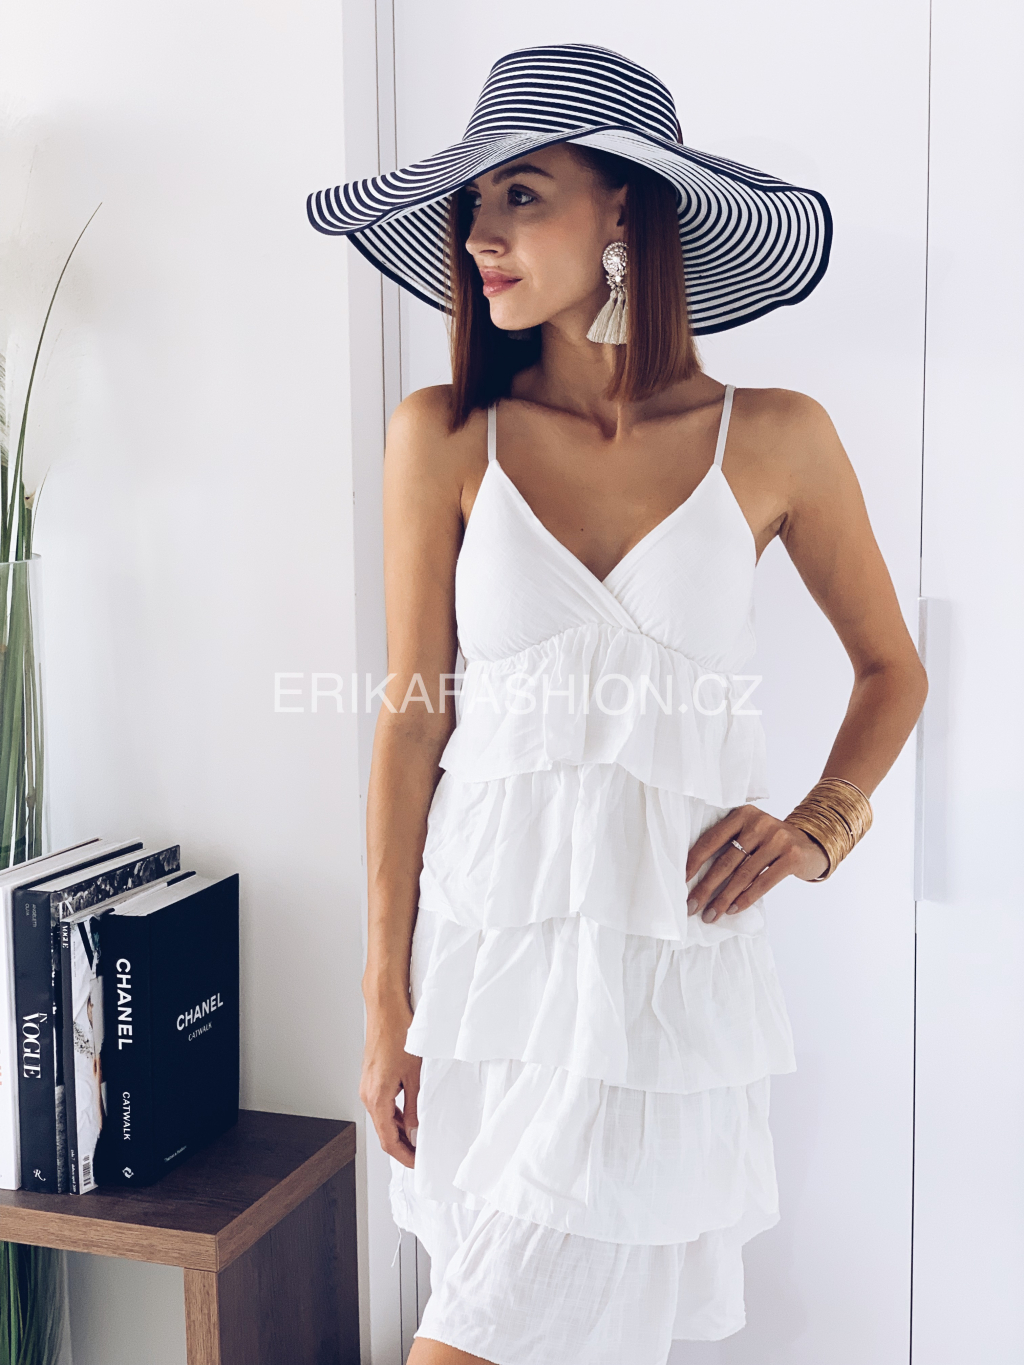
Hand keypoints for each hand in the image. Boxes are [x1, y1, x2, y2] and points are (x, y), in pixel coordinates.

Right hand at [360, 1002, 420, 1168]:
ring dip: (399, 1130)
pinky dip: (395, 1114)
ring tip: (419, 1137)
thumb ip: (415, 1106)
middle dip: (402, 1146)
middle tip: (421, 1155)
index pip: (388, 1140)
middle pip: (384, 1132)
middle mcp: (367, 1093)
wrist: (386, 1007)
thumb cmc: (398, 1033)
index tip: (418, 1164)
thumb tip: (416, 1130)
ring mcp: (368, 1084)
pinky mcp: (372, 1076)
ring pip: (383, 1118)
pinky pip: (383, 1103)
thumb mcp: (415, 1075)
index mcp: (376, 1097)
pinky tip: (410, 1113)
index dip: (405, 1156)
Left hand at [685, 804, 828, 922]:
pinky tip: (733, 910)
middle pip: (725, 861)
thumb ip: (730, 844)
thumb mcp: (750, 834)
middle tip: (691, 906)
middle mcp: (759, 823)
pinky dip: (746, 898)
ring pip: (743, 875)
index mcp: (742, 814)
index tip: (680, 881)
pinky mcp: (792, 856)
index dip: (694, 861)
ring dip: (724, 899)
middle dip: (706, 887)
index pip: (712, 839)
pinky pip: (763, 882)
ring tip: (710, 915)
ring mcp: (777, 839)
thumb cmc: (771, 843)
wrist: (812, 845)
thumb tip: (695, 875)